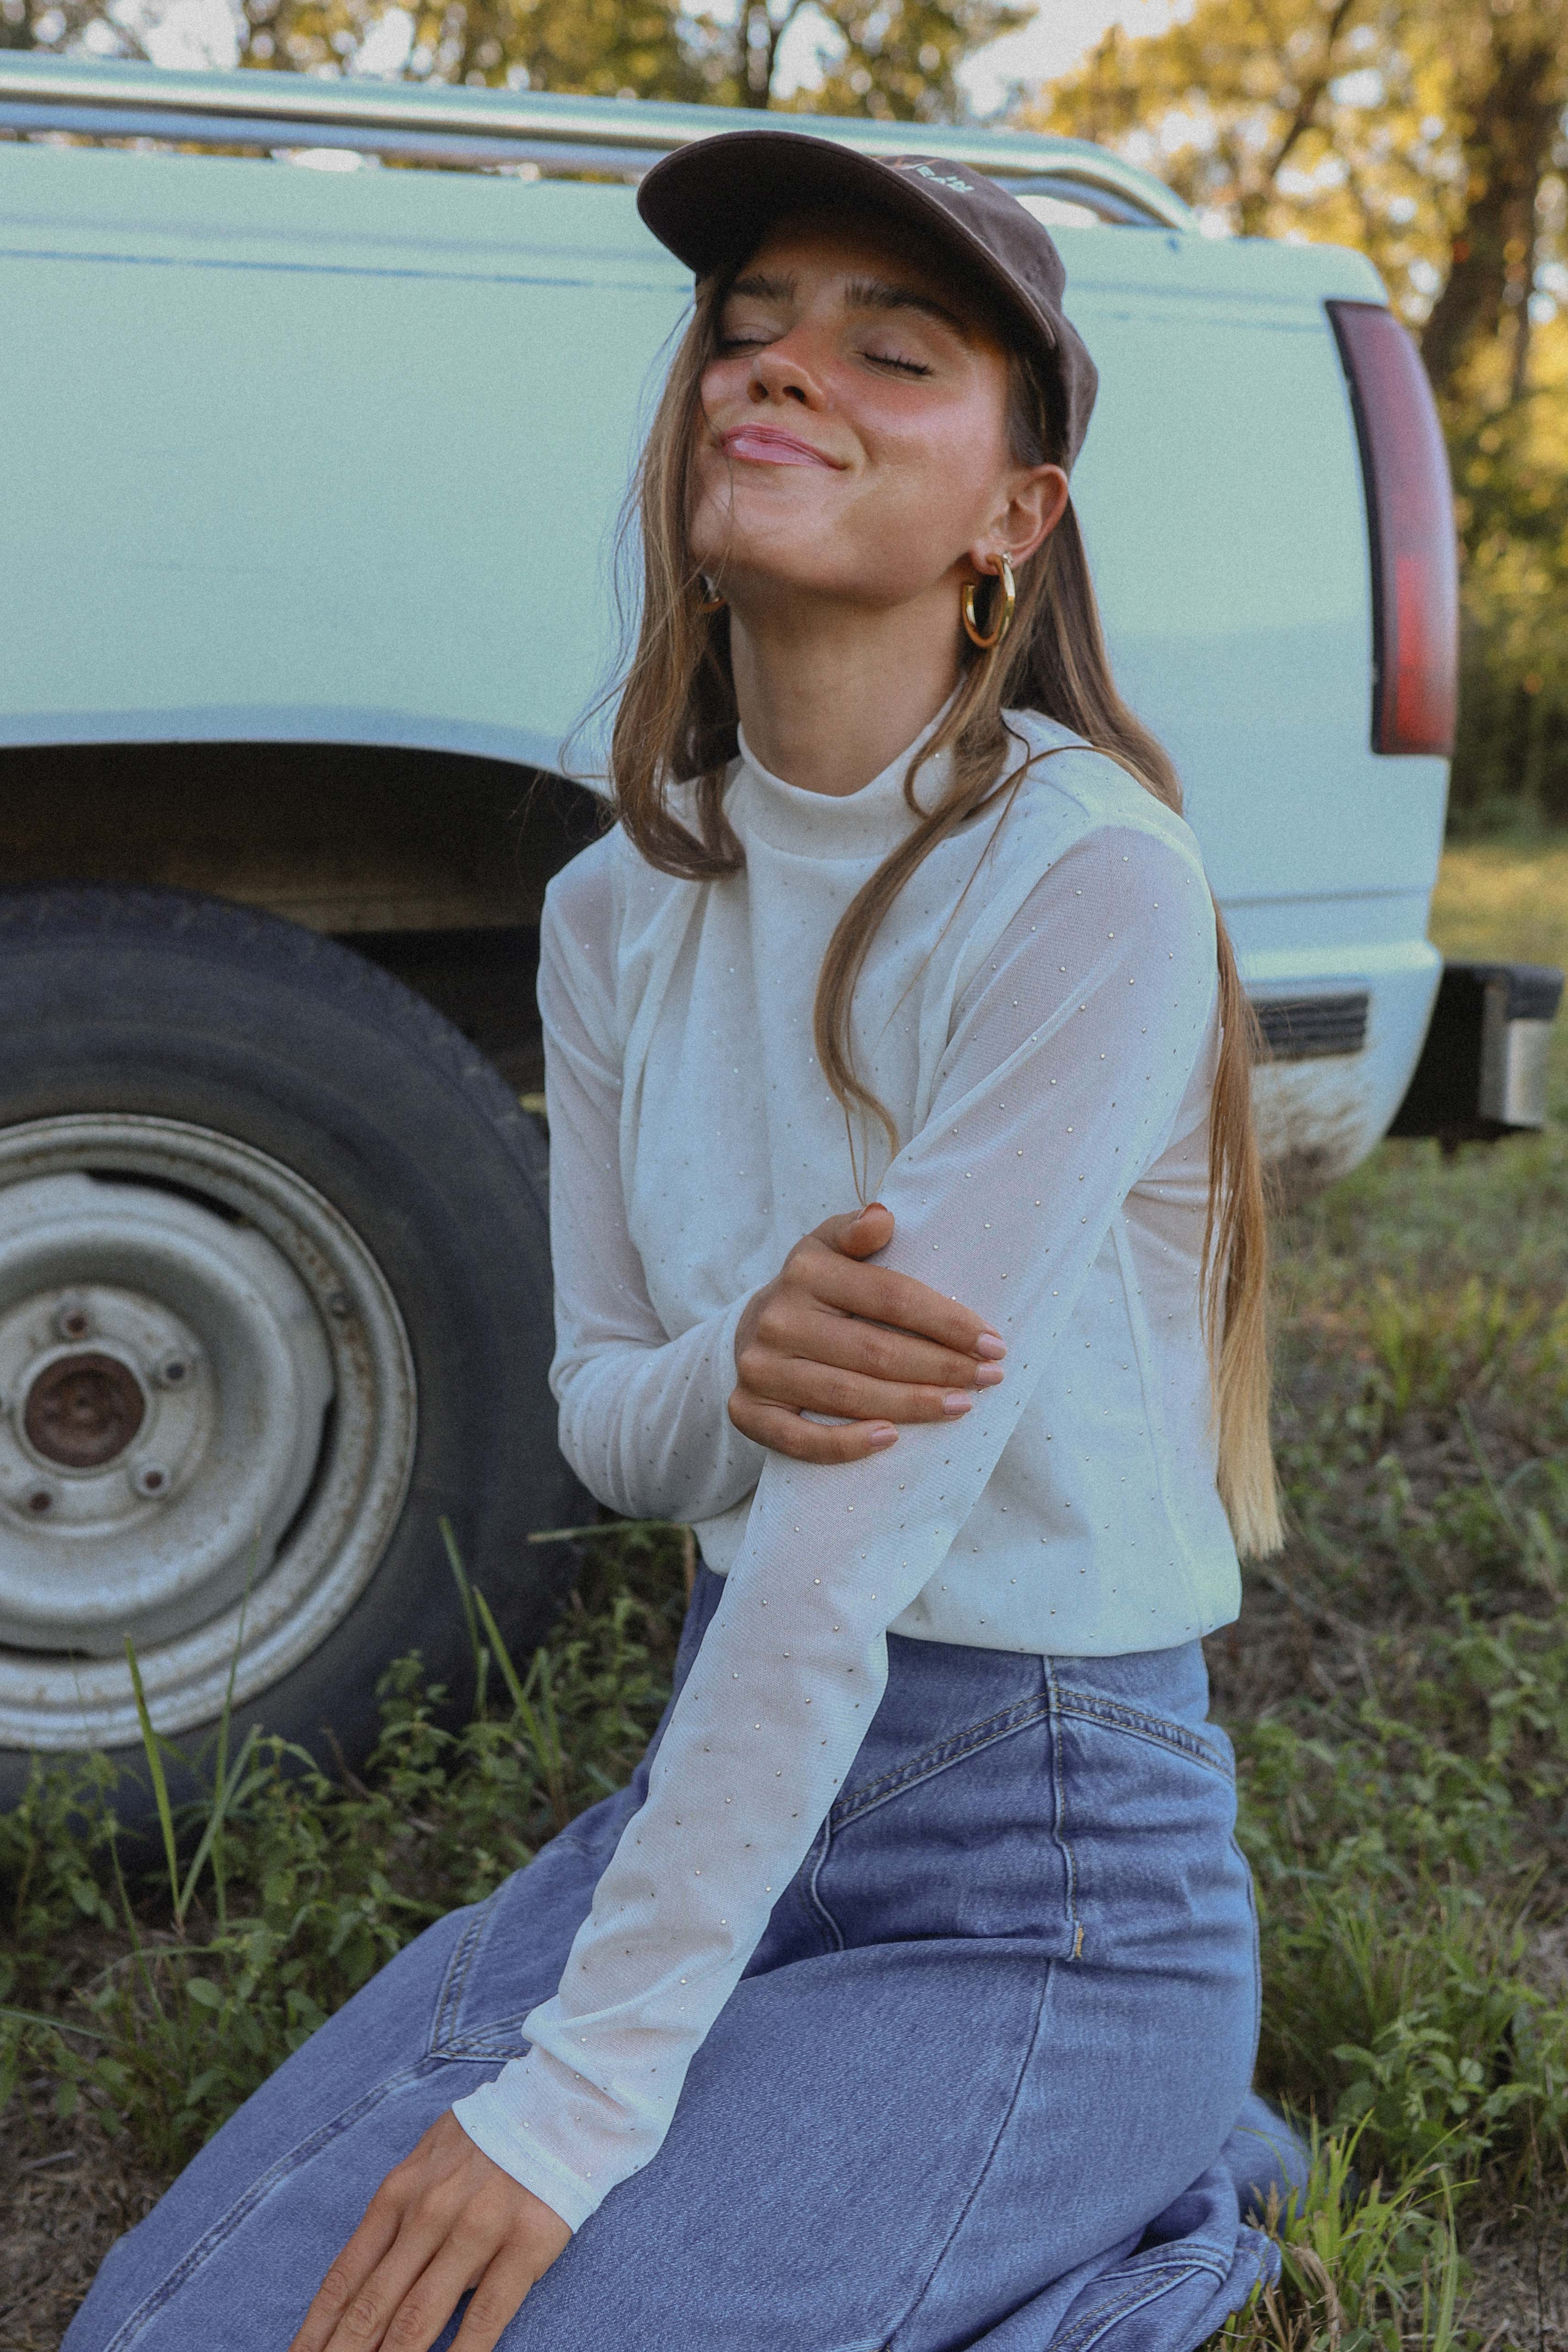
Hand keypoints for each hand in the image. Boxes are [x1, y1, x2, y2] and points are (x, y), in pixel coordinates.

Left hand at [288, 2109, 572, 2351]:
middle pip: (372, 2307)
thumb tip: (362, 2279)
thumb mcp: (427, 2163)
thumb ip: (396, 2215)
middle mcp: (429, 2213)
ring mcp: (477, 2229)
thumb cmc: (488, 2140)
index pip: (346, 2278)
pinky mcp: (525, 2243)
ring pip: (419, 2317)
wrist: (562, 2104)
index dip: (316, 2332)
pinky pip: (486, 2314)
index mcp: (400, 2193)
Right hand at [729, 1202, 1005, 1463]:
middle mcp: (778, 1319)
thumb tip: (882, 1217)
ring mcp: (761, 1368)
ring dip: (912, 1405)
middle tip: (989, 1378)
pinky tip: (892, 1438)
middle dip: (941, 1367)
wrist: (753, 1330)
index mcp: (806, 1271)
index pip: (890, 1297)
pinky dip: (847, 1444)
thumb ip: (856, 1231)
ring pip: (847, 1395)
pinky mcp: (749, 1411)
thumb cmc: (815, 1289)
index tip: (992, 1342)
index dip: (946, 1321)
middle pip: (875, 1351)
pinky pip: (801, 1439)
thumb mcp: (829, 1247)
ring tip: (962, 1406)